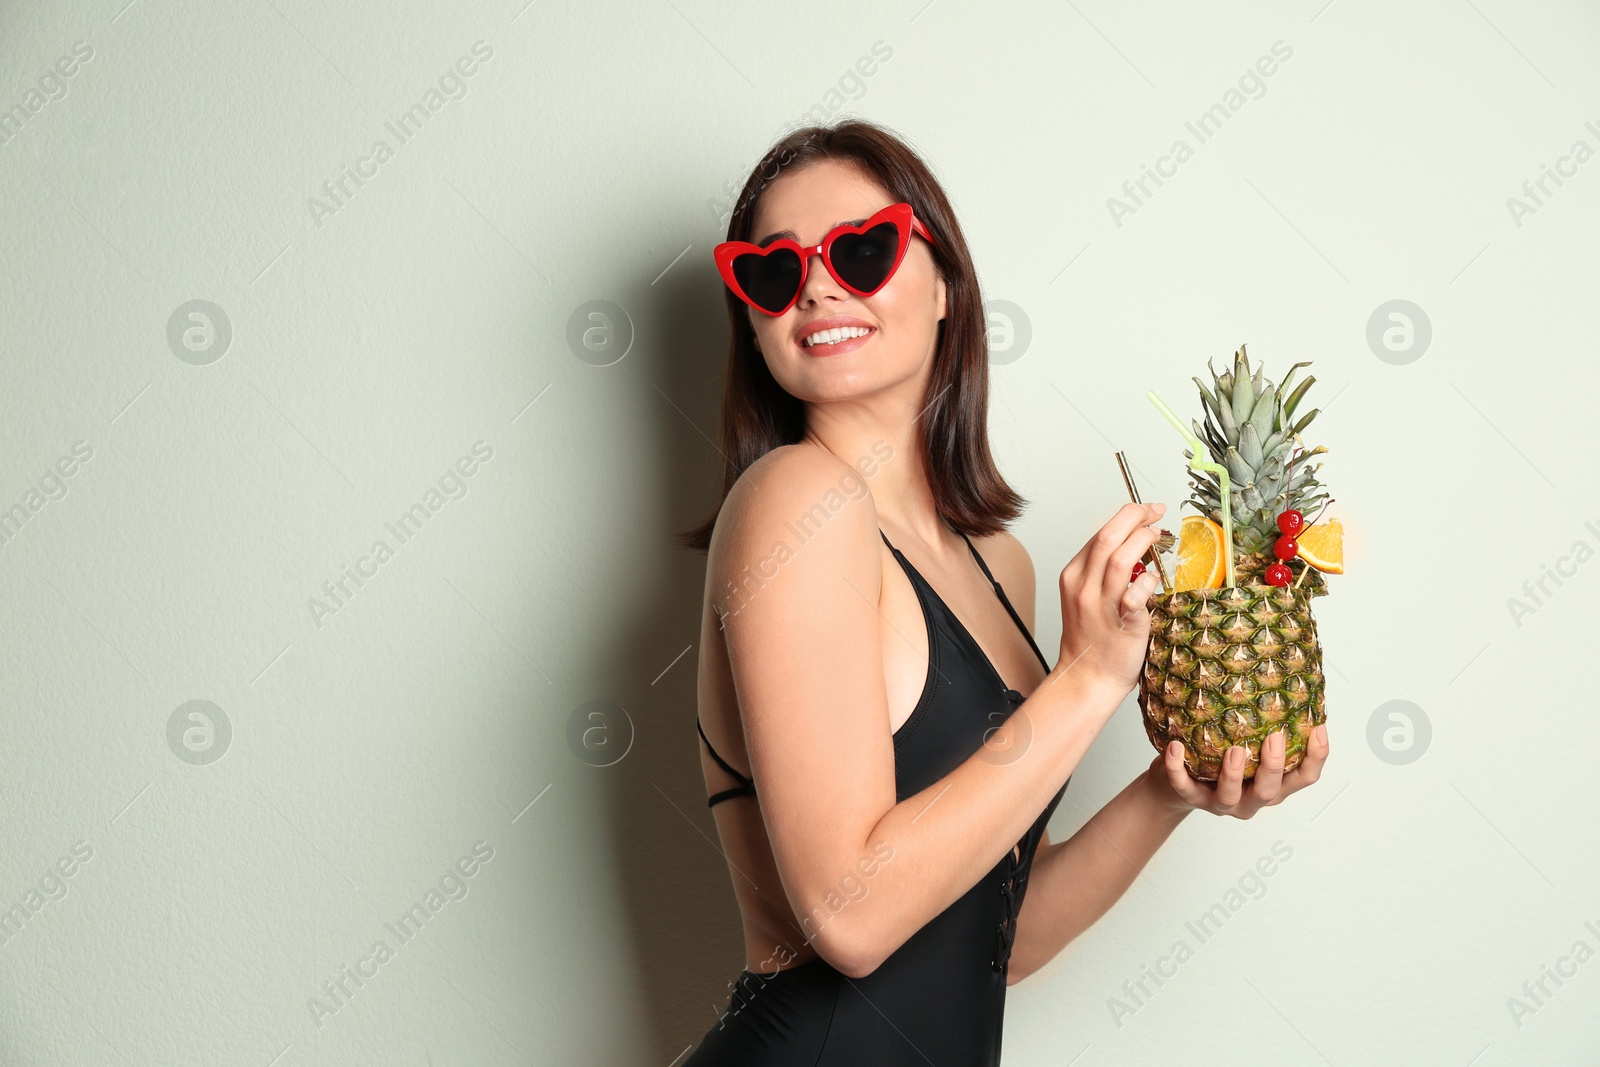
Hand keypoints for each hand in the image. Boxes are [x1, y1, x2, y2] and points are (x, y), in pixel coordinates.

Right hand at [1055, 502, 1165, 694]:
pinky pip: (1135, 593)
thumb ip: (1104, 571)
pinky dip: (1148, 580)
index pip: (1100, 532)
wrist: (1088, 677)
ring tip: (1159, 538)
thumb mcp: (1088, 596)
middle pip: (1108, 536)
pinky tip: (1155, 577)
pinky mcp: (1120, 623)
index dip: (1127, 515)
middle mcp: (1083, 586)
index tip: (1148, 510)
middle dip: (1136, 517)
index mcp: (1074, 575)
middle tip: (1156, 513)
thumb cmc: (1093, 638)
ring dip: (1144, 541)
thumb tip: (1135, 544)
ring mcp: (1100, 604)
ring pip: (1120, 558)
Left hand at [1150, 725, 1329, 818]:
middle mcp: (1251, 798)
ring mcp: (1220, 803)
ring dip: (1233, 774)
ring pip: (1230, 797)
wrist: (1178, 787)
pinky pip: (1184, 786)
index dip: (1317, 758)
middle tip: (1275, 737)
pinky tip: (1175, 747)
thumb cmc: (1221, 759)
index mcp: (1272, 785)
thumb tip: (1283, 678)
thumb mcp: (1250, 745)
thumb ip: (1266, 726)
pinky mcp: (1190, 798)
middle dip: (1275, 766)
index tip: (1319, 728)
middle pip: (1271, 792)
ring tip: (1235, 750)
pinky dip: (1178, 769)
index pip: (1303, 778)